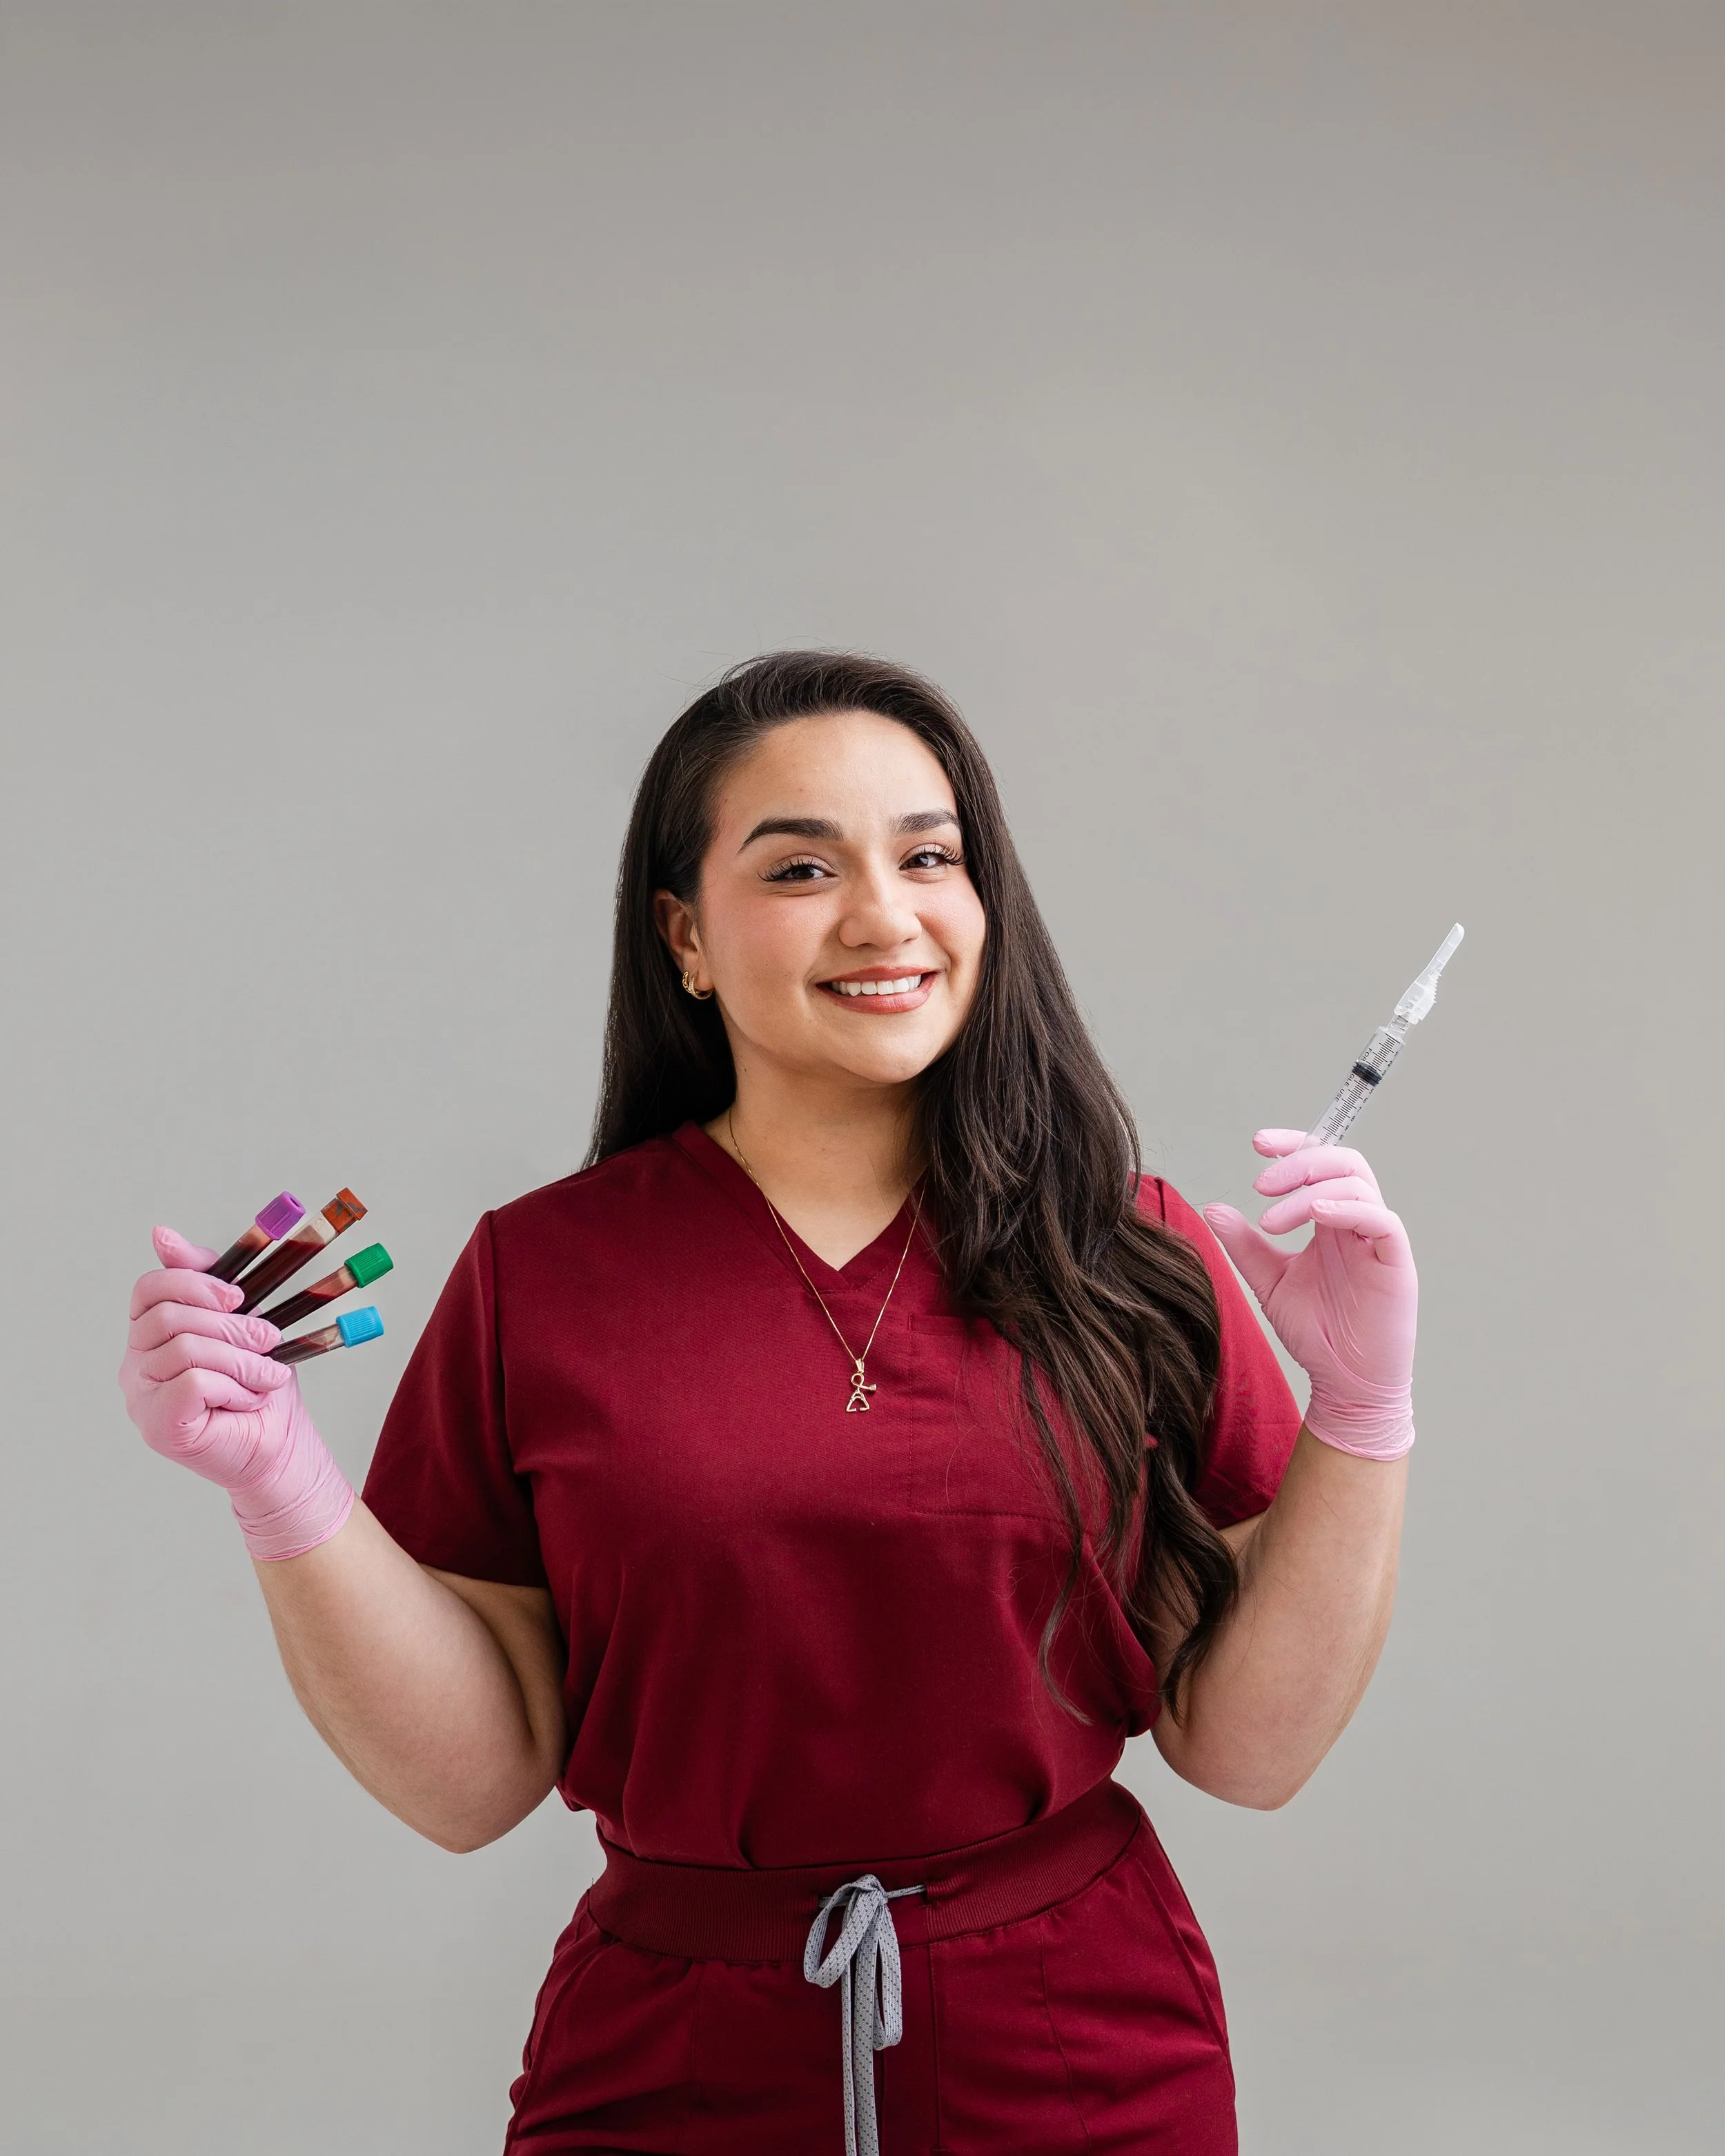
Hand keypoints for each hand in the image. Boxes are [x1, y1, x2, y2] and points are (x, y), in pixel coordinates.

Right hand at [120, 1226, 355, 1556]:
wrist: (278, 1446)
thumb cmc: (258, 1385)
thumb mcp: (240, 1321)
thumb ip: (206, 1279)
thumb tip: (160, 1234)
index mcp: (150, 1334)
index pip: (149, 1288)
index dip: (194, 1283)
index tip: (237, 1296)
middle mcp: (135, 1365)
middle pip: (170, 1317)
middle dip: (231, 1325)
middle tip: (268, 1340)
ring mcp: (140, 1398)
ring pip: (186, 1350)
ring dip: (241, 1361)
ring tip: (265, 1378)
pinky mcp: (157, 1426)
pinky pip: (192, 1382)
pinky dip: (232, 1387)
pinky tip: (245, 1400)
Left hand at [1202, 1130, 1416, 1460]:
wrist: (1343, 1383)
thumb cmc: (1315, 1333)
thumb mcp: (1269, 1282)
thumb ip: (1245, 1246)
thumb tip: (1214, 1208)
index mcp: (1329, 1221)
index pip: (1319, 1161)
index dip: (1292, 1144)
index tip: (1258, 1144)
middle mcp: (1356, 1222)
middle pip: (1341, 1161)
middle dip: (1299, 1161)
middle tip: (1260, 1184)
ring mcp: (1378, 1240)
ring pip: (1357, 1183)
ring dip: (1310, 1189)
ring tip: (1272, 1219)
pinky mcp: (1396, 1262)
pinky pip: (1381, 1219)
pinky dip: (1347, 1208)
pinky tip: (1315, 1215)